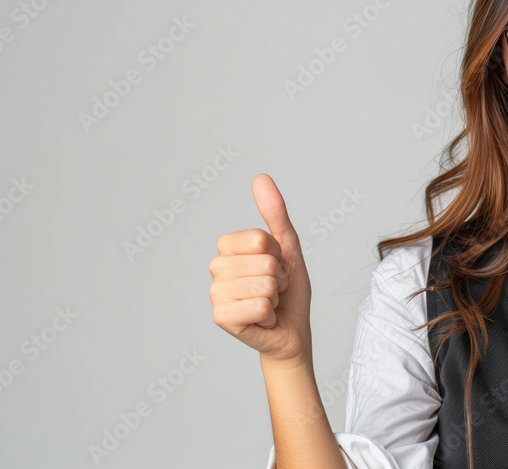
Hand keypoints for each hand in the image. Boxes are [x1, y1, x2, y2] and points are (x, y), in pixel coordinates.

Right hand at [209, 174, 311, 364]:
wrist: (290, 330)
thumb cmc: (288, 290)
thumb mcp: (287, 248)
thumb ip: (275, 213)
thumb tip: (261, 177)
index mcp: (228, 247)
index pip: (261, 239)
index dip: (278, 254)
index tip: (277, 267)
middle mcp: (217, 268)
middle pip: (264, 261)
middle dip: (279, 277)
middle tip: (274, 289)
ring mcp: (216, 294)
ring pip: (264, 284)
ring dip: (275, 296)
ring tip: (269, 302)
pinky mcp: (221, 318)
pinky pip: (260, 306)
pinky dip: (270, 314)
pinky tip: (263, 319)